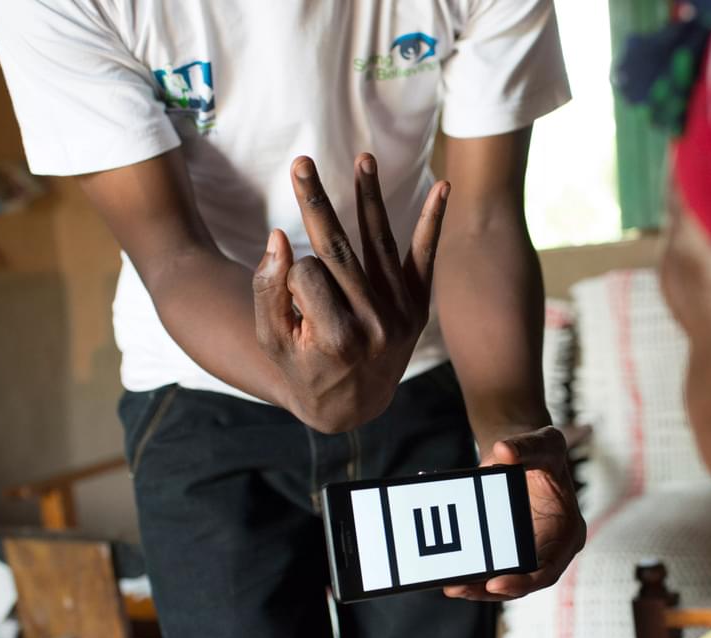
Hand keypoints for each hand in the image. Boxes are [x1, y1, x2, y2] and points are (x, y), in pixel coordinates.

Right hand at [253, 154, 448, 431]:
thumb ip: (268, 291)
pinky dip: (433, 223)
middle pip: (340, 250)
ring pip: (380, 244)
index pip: (306, 273)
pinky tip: (443, 187)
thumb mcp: (272, 340)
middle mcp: (375, 325)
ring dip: (370, 198)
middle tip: (301, 163)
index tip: (294, 299)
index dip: (292, 276)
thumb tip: (280, 236)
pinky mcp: (419, 307)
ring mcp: (402, 315)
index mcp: (337, 338)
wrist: (350, 404)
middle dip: (316, 203)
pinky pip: (424, 258)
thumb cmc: (301, 367)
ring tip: (363, 159)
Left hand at [444, 426, 585, 600]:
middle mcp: (550, 549)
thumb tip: (503, 450)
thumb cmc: (543, 451)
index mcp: (568, 532)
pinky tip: (450, 574)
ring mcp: (528, 552)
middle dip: (491, 590)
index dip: (524, 581)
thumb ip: (526, 446)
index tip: (496, 583)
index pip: (549, 569)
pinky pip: (491, 567)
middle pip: (522, 582)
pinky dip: (472, 574)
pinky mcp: (508, 549)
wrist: (524, 453)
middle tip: (459, 587)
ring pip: (504, 581)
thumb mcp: (543, 442)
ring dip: (477, 588)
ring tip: (450, 586)